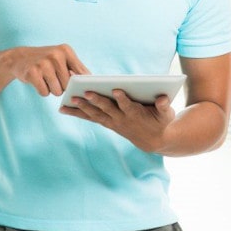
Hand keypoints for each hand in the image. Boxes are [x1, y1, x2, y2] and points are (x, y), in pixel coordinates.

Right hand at [3, 44, 89, 96]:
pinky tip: (38, 81)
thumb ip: (77, 69)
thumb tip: (90, 83)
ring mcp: (43, 63)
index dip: (80, 84)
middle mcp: (56, 55)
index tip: (81, 89)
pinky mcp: (32, 73)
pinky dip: (42, 91)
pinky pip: (44, 92)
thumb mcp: (62, 59)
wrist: (19, 58)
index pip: (81, 74)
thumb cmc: (46, 61)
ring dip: (52, 90)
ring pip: (57, 91)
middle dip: (62, 86)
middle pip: (68, 84)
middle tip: (54, 79)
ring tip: (46, 79)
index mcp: (66, 50)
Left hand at [59, 90, 175, 152]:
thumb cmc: (161, 121)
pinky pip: (90, 118)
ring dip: (82, 107)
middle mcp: (121, 119)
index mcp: (136, 114)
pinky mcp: (106, 123)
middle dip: (96, 101)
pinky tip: (63, 108)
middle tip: (86, 92)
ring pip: (95, 114)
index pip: (128, 106)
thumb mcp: (167, 114)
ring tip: (70, 99)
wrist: (153, 141)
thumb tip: (163, 98)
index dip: (122, 99)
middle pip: (107, 109)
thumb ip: (164, 105)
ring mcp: (112, 122)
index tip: (117, 90)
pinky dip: (77, 113)